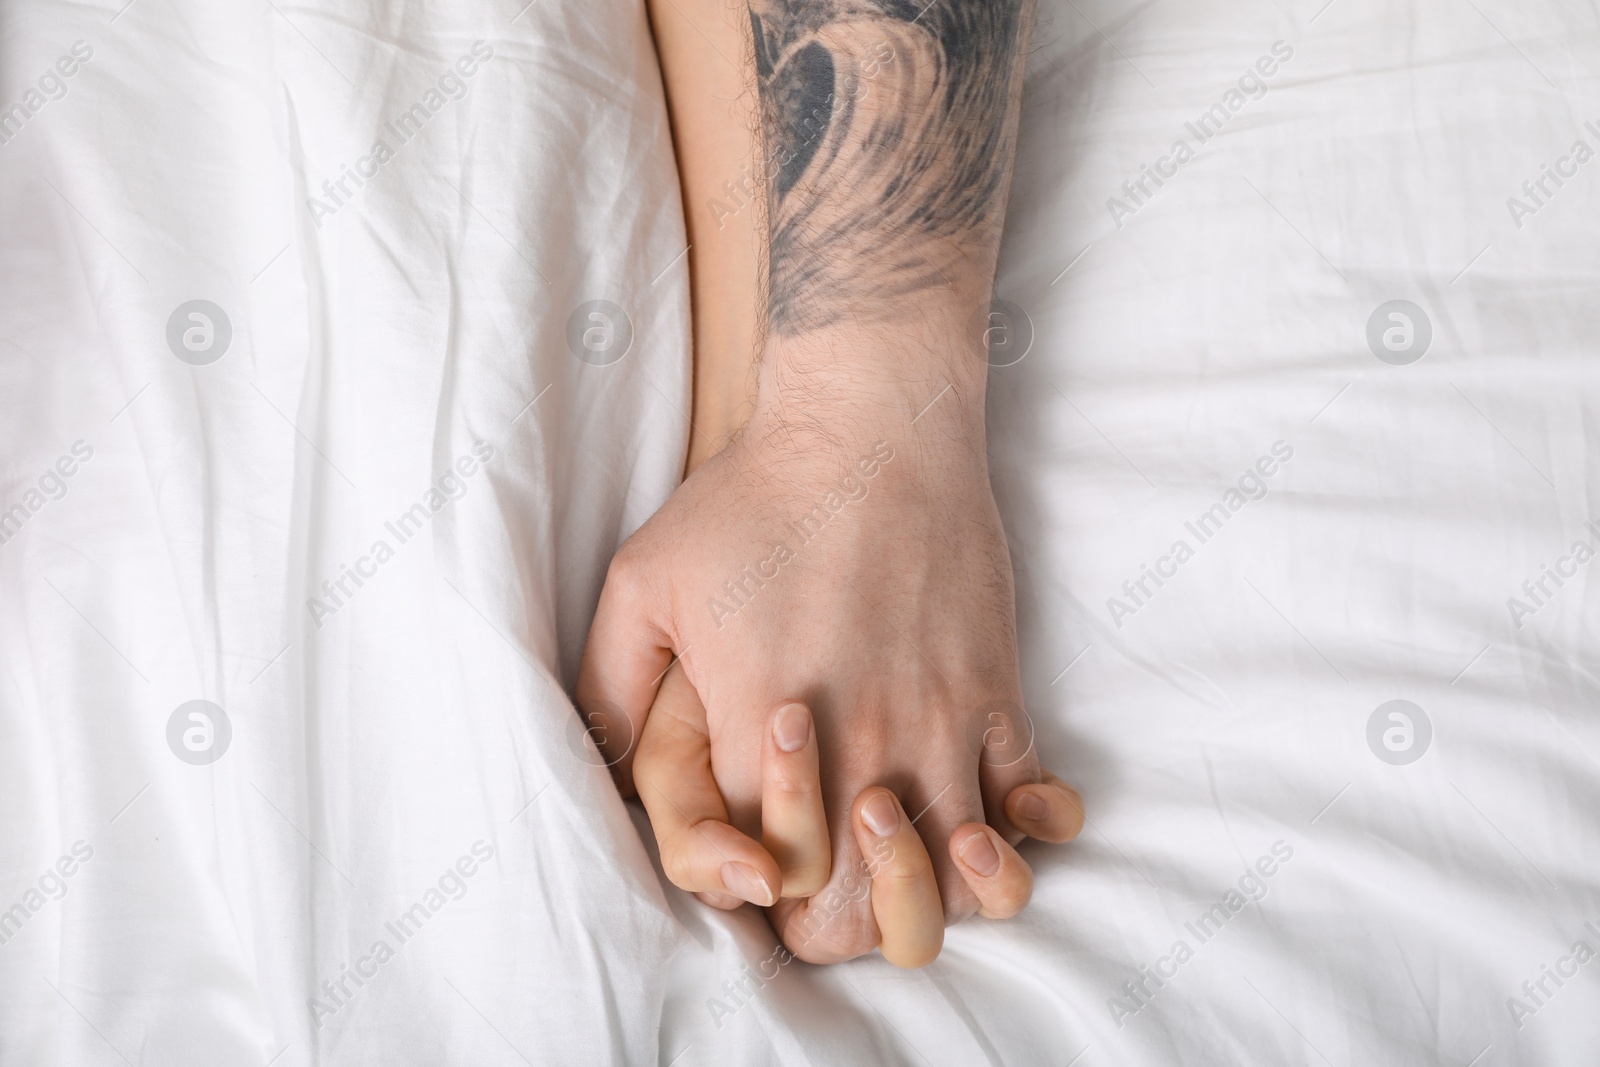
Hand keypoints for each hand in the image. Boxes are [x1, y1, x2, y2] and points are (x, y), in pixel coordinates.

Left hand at [577, 387, 1081, 961]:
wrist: (870, 422)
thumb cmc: (749, 500)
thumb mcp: (641, 582)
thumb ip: (606, 689)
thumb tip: (594, 769)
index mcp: (760, 730)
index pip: (767, 880)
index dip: (758, 894)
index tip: (756, 865)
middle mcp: (856, 745)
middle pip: (862, 914)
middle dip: (838, 925)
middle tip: (826, 882)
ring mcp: (937, 724)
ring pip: (955, 884)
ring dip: (928, 895)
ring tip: (906, 857)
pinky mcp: (994, 694)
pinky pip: (1029, 808)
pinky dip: (1015, 837)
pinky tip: (989, 820)